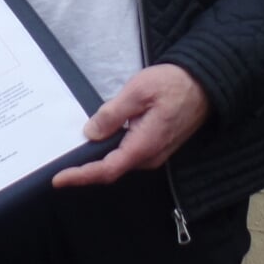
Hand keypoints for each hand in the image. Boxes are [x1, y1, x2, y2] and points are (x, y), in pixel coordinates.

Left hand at [53, 63, 209, 187]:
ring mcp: (154, 153)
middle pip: (110, 169)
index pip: (107, 169)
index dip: (81, 176)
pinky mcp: (155, 146)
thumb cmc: (173, 84)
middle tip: (59, 163)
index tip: (59, 179)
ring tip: (74, 150)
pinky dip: (110, 150)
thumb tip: (91, 133)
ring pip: (119, 161)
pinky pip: (128, 153)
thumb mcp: (138, 91)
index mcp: (143, 145)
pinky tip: (99, 138)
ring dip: (97, 158)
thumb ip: (113, 113)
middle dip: (85, 168)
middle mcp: (149, 157)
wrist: (205, 85)